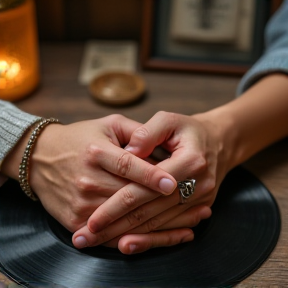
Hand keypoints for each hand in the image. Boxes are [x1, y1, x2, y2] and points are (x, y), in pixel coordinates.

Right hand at [1, 114, 176, 233]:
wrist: (41, 158)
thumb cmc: (80, 138)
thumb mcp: (108, 125)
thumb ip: (136, 131)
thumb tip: (162, 147)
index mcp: (96, 152)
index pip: (128, 165)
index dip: (151, 175)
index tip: (173, 183)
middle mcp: (87, 179)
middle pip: (129, 196)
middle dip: (162, 204)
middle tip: (196, 207)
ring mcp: (80, 204)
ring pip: (124, 220)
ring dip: (157, 227)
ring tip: (188, 228)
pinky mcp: (74, 221)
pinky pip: (109, 236)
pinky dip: (136, 240)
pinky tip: (159, 239)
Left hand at [73, 110, 228, 251]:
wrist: (219, 142)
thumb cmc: (188, 129)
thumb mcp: (170, 120)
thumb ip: (147, 133)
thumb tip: (127, 152)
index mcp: (189, 161)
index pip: (145, 188)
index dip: (117, 205)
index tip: (93, 219)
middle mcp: (198, 185)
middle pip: (149, 212)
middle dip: (116, 226)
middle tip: (86, 237)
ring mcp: (200, 200)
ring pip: (158, 224)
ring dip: (128, 235)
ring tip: (98, 243)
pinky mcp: (199, 208)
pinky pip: (170, 226)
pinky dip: (149, 238)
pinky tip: (128, 244)